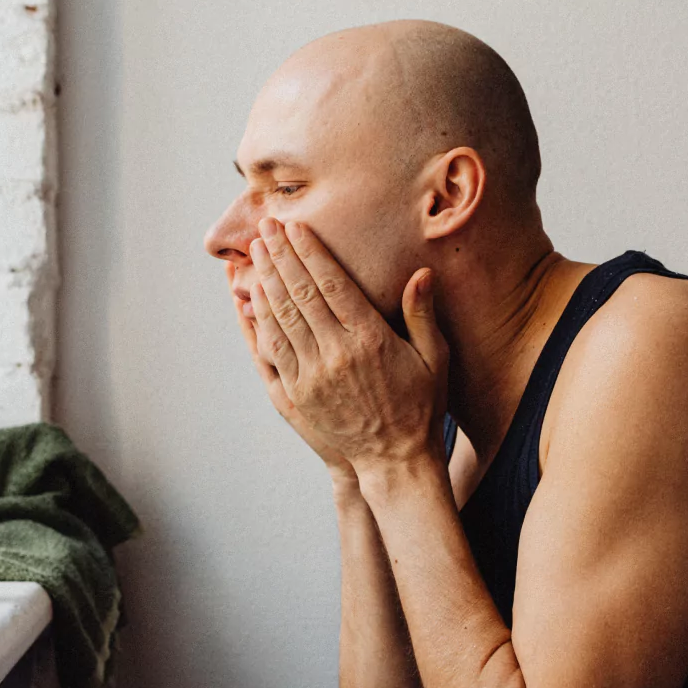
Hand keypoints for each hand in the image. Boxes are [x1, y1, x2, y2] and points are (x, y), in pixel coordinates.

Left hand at [247, 217, 447, 475]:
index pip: (332, 285)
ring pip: (281, 317)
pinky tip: (253, 296)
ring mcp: (312, 375)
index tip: (295, 227)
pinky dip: (260, 318)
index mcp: (370, 340)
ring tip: (256, 251)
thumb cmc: (420, 406)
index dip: (310, 252)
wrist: (393, 460)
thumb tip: (421, 272)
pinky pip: (272, 348)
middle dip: (281, 256)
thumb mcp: (434, 359)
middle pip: (300, 294)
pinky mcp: (296, 393)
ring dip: (265, 280)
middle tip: (265, 226)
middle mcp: (336, 354)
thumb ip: (423, 314)